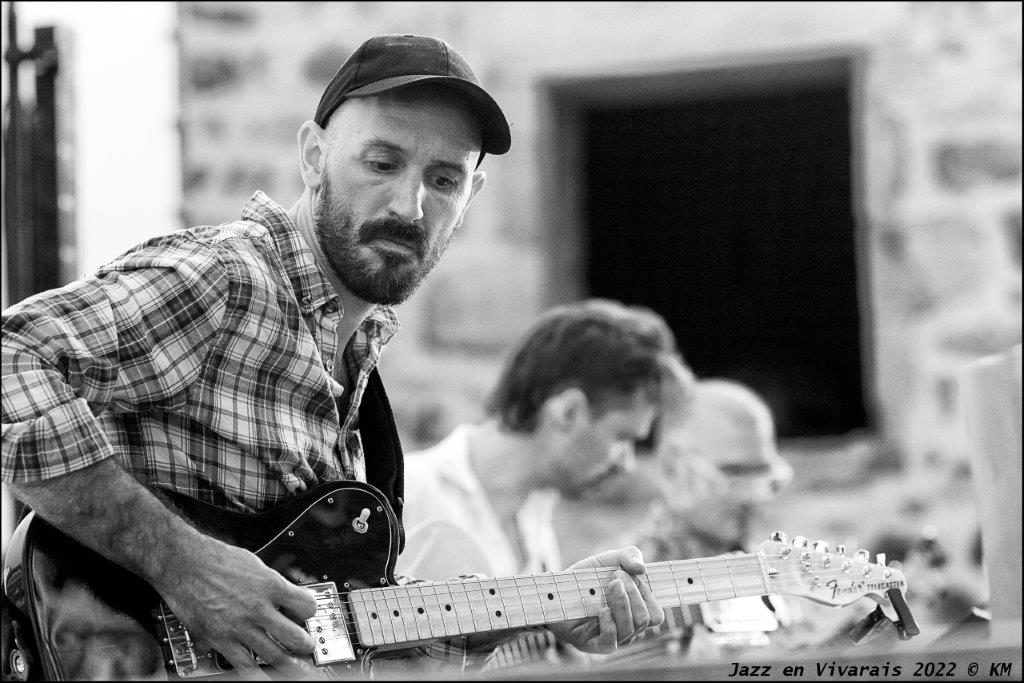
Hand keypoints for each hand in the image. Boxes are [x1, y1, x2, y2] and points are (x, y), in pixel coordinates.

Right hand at [157, 533, 318, 679]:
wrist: (183, 563)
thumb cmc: (215, 558)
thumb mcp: (254, 563)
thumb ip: (271, 583)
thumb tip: (284, 595)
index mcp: (271, 585)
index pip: (307, 606)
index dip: (309, 612)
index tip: (306, 615)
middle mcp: (259, 608)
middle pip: (296, 637)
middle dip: (305, 645)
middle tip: (307, 646)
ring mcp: (241, 626)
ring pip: (275, 655)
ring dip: (287, 661)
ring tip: (291, 662)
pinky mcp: (221, 639)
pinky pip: (245, 665)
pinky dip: (258, 675)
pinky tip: (265, 676)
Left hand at [548, 547, 663, 653]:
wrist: (556, 590)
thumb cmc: (586, 578)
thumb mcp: (609, 559)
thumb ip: (629, 556)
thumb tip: (642, 567)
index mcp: (635, 614)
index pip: (656, 614)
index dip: (647, 593)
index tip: (628, 572)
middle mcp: (626, 629)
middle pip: (645, 620)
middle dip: (633, 593)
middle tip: (616, 576)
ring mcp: (610, 638)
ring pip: (630, 629)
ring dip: (622, 603)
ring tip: (609, 585)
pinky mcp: (591, 644)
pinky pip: (610, 643)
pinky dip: (609, 624)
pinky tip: (602, 609)